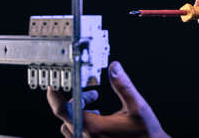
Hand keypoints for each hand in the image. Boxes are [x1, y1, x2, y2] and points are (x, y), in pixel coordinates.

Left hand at [47, 61, 169, 137]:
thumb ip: (123, 85)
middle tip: (93, 94)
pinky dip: (82, 123)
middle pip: (67, 116)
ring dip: (78, 113)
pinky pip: (76, 135)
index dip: (54, 96)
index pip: (63, 110)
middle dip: (77, 101)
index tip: (52, 86)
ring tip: (95, 107)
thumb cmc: (145, 133)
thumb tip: (115, 68)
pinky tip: (97, 117)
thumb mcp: (137, 106)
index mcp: (94, 127)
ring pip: (70, 127)